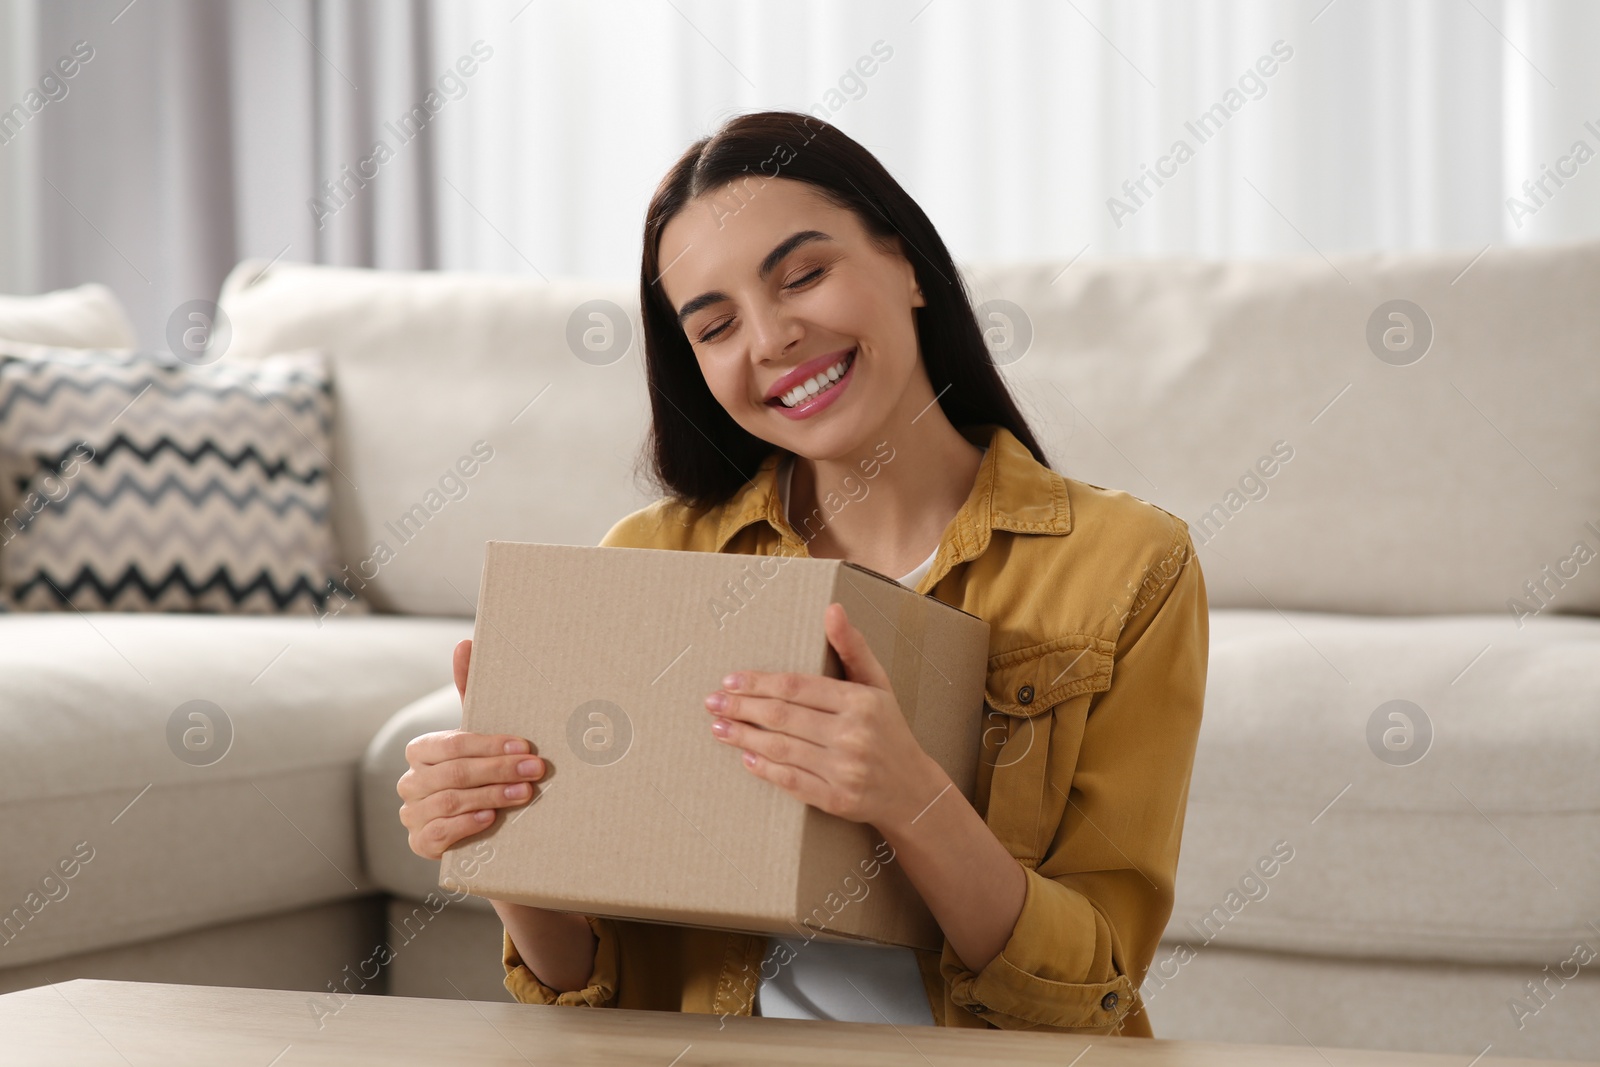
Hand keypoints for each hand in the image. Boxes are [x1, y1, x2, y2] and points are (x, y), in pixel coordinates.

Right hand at [397, 638, 547, 860]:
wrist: (483, 823)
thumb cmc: (480, 768)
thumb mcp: (479, 734)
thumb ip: (471, 691)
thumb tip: (466, 642)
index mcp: (422, 750)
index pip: (451, 744)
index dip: (489, 746)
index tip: (526, 747)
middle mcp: (411, 782)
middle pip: (452, 773)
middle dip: (497, 770)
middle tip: (536, 770)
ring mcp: (412, 815)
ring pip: (447, 803)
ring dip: (490, 796)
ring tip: (524, 793)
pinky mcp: (420, 844)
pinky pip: (437, 835)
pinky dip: (465, 825)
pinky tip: (491, 817)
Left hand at [704, 602, 949, 830]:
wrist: (912, 789)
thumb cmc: (889, 730)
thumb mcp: (877, 684)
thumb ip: (853, 647)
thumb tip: (832, 609)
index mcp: (860, 701)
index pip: (797, 687)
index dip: (759, 683)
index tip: (729, 680)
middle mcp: (852, 734)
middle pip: (783, 716)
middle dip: (741, 708)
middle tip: (712, 702)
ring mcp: (844, 770)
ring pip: (782, 748)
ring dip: (743, 737)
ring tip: (718, 728)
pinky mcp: (837, 799)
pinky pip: (792, 782)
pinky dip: (766, 769)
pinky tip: (746, 758)